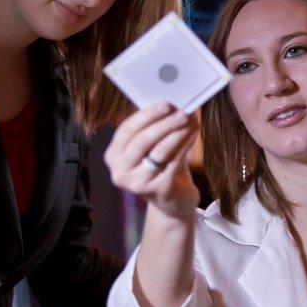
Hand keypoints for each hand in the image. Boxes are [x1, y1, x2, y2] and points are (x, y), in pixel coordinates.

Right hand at [104, 101, 199, 220]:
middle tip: (181, 111)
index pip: (126, 130)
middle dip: (163, 124)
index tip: (165, 104)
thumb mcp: (152, 149)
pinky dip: (185, 144)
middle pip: (142, 141)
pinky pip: (174, 162)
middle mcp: (120, 172)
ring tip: (191, 119)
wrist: (173, 203)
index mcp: (113, 156)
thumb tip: (172, 103)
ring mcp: (138, 183)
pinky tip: (193, 133)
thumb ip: (155, 128)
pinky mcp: (158, 190)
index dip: (146, 115)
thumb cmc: (162, 169)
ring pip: (160, 151)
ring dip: (177, 132)